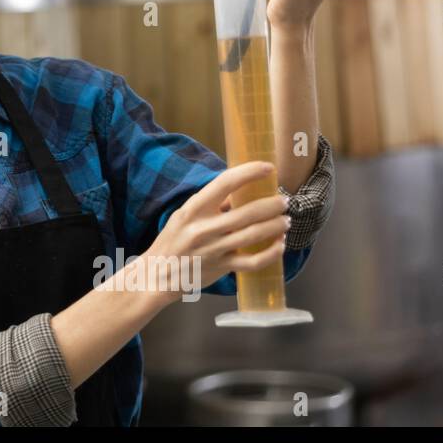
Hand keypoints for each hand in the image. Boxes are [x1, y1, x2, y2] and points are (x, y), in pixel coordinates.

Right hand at [141, 161, 289, 300]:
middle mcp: (203, 228)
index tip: (268, 167)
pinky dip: (272, 253)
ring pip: (254, 234)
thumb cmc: (171, 241)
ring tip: (286, 220)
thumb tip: (240, 193)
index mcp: (193, 209)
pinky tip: (280, 245)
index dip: (250, 172)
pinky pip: (254, 261)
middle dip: (272, 205)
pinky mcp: (221, 268)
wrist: (157, 275)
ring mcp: (214, 249)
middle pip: (247, 212)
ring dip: (276, 225)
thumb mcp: (184, 216)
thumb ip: (210, 206)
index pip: (225, 183)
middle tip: (284, 201)